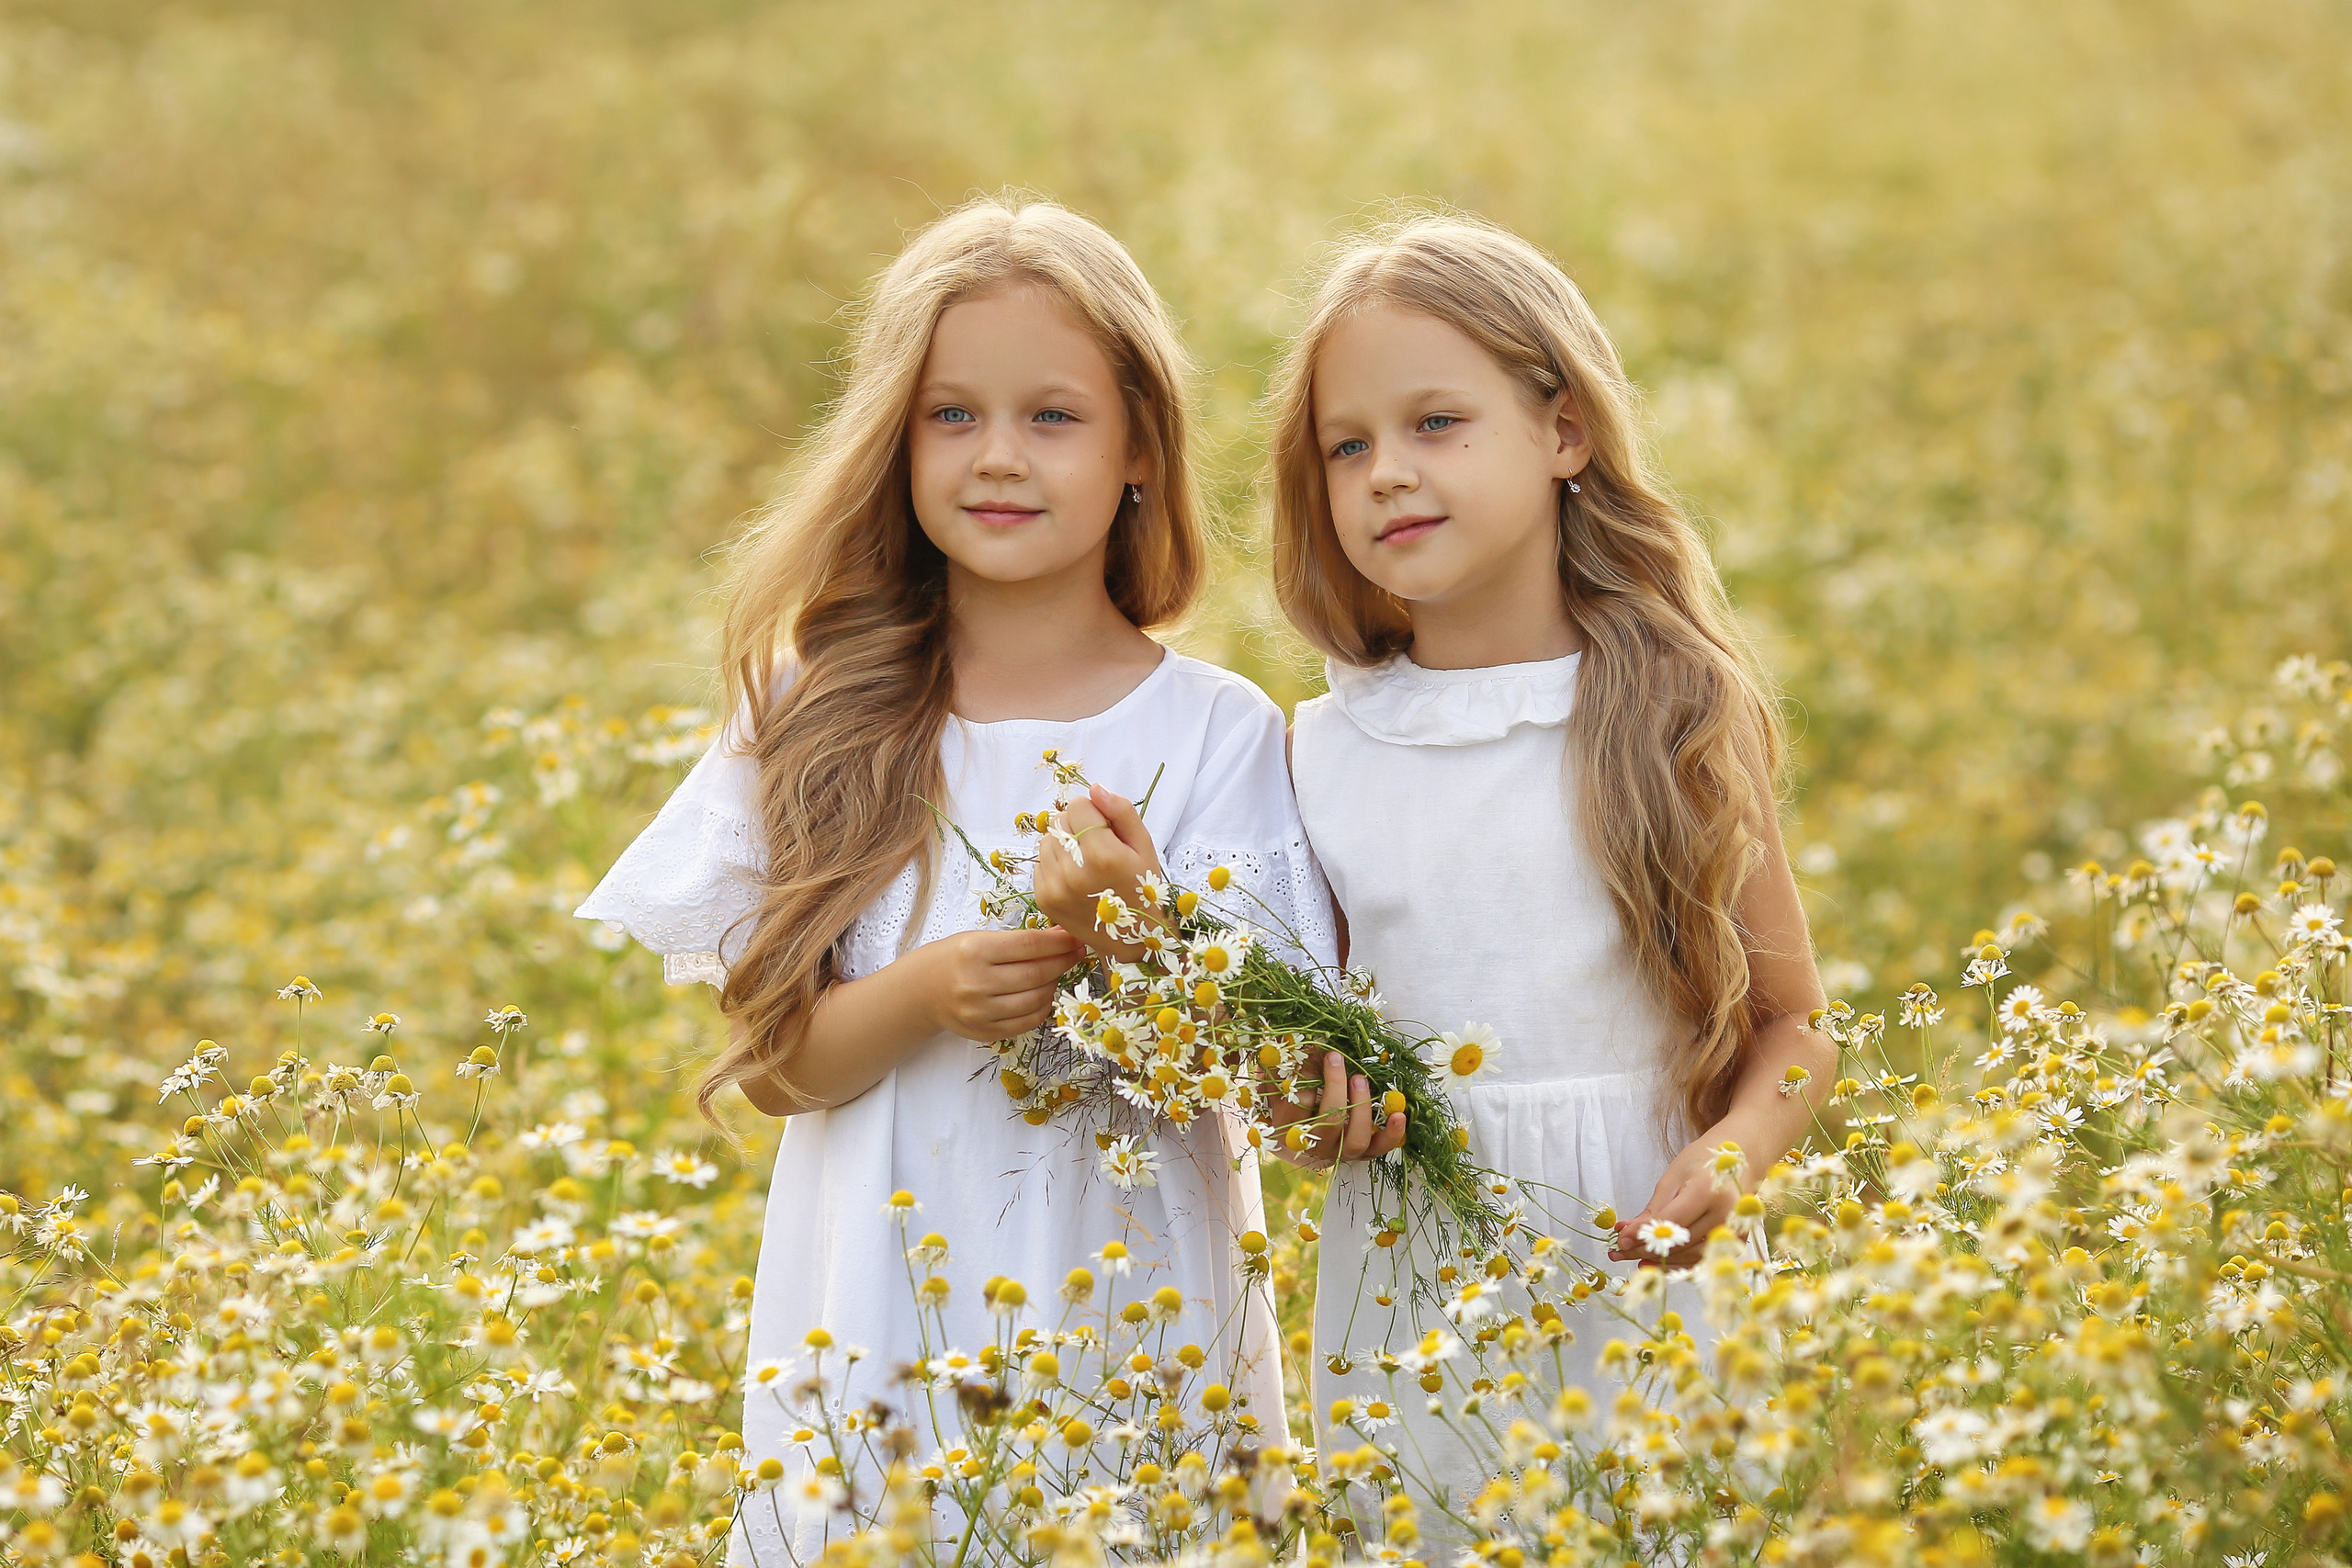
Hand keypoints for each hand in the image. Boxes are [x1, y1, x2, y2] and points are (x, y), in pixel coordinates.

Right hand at [911, 927, 1085, 1041]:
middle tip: (1075, 954)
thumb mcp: (980, 939)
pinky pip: (1027, 1022)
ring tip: (1055, 974)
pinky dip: (1042, 1007)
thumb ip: (1019, 940)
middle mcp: (976, 983)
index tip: (1077, 938)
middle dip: (1063, 962)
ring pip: (1036, 1000)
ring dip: (1054, 985)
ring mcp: (981, 1011)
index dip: (1060, 942)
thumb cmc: (954, 958)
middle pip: (1036, 974)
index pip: (1030, 945)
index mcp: (975, 951)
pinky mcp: (985, 1031)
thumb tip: (1063, 936)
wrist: (921, 991)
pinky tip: (1043, 994)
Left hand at [1034, 784, 1164, 955]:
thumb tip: (1095, 788)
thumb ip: (1122, 812)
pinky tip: (1075, 878)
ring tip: (1085, 864)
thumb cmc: (1144, 890)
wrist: (1133, 941)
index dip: (1093, 813)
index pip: (1077, 805)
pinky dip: (1055, 864)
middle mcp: (1074, 871)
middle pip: (1060, 821)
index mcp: (1103, 854)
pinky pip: (1040, 862)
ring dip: (1064, 845)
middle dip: (1077, 827)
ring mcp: (1055, 887)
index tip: (1107, 831)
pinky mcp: (1044, 899)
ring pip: (1047, 840)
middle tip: (1097, 849)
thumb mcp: (1144, 846)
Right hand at [1262, 1050, 1406, 1167]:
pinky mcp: (1362, 1154)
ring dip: (1362, 1107)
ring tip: (1360, 1078)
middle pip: (1328, 1120)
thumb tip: (1299, 1043)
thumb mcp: (1280, 1089)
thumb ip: (1284, 1069)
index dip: (1305, 1075)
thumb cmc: (1290, 1108)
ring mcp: (1341, 1152)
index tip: (1312, 1052)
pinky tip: (1399, 1115)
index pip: (1298, 1103)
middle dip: (1335, 1086)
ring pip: (1355, 1138)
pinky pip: (1379, 1148)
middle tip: (1335, 1057)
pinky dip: (1392, 1134)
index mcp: (1290, 1128)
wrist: (1301, 1145)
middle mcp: (1316, 1144)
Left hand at [1609, 1127, 1743, 1268]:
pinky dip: (1676, 1263)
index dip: (1643, 1234)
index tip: (1620, 1240)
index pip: (1670, 1221)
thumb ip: (1653, 1209)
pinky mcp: (1736, 1243)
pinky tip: (1654, 1261)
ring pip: (1688, 1256)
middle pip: (1678, 1243)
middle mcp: (1725, 1216)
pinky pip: (1700, 1260)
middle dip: (1644, 1249)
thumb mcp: (1673, 1177)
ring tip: (1631, 1256)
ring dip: (1658, 1259)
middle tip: (1617, 1252)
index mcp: (1708, 1192)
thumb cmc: (1703, 1163)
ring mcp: (1734, 1233)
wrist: (1741, 1161)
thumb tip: (1627, 1232)